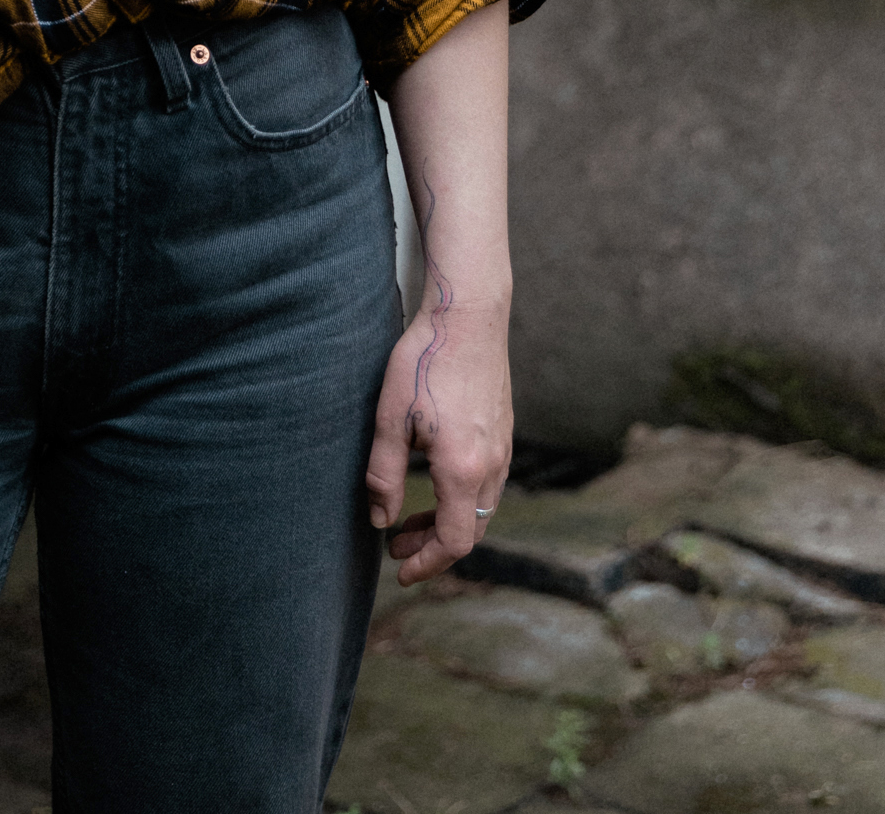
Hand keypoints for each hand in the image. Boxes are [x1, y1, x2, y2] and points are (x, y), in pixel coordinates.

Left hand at [364, 296, 511, 587]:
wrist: (467, 314)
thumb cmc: (424, 360)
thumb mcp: (391, 418)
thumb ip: (385, 474)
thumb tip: (381, 520)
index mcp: (464, 469)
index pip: (453, 542)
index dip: (427, 564)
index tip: (399, 570)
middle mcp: (492, 465)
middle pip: (470, 531)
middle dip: (433, 547)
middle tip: (396, 546)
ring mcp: (503, 448)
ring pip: (481, 508)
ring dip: (447, 522)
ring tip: (410, 518)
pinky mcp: (504, 430)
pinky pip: (488, 483)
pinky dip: (462, 498)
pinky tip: (435, 481)